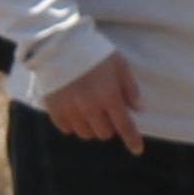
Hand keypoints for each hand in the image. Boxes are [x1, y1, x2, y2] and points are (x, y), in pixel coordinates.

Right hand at [24, 50, 142, 148]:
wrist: (58, 44)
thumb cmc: (94, 51)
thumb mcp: (119, 64)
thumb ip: (130, 88)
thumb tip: (139, 109)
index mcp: (109, 96)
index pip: (124, 126)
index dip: (132, 139)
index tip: (137, 150)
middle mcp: (90, 107)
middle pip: (104, 133)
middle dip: (109, 127)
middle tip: (106, 113)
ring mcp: (70, 110)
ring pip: (85, 134)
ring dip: (91, 127)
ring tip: (90, 112)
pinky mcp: (54, 109)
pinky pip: (67, 129)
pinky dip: (73, 125)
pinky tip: (74, 112)